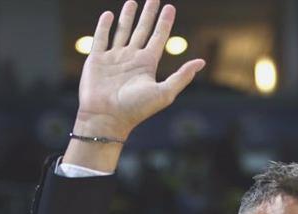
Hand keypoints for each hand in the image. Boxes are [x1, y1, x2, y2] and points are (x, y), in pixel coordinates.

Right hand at [75, 0, 204, 139]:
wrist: (107, 118)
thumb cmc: (136, 109)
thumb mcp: (164, 92)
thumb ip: (182, 76)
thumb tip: (202, 62)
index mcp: (147, 64)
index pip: (158, 37)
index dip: (164, 22)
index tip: (170, 7)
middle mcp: (131, 59)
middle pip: (142, 31)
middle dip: (148, 15)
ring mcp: (113, 59)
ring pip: (122, 32)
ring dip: (127, 17)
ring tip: (133, 2)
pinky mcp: (96, 60)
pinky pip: (101, 39)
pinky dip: (104, 26)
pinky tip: (108, 14)